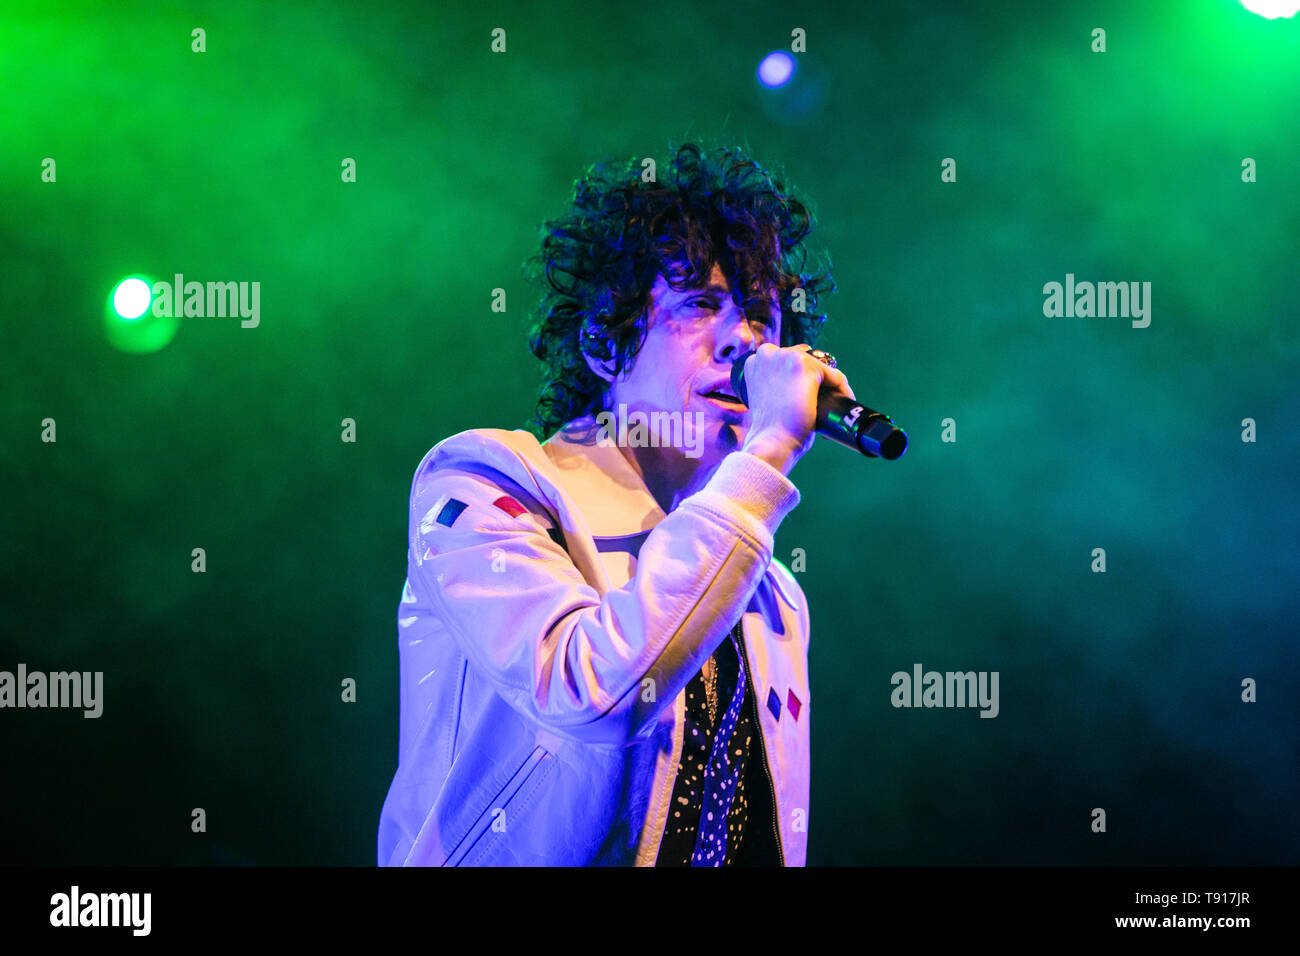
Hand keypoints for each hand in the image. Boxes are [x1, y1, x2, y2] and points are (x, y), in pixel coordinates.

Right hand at [738, 344, 854, 475]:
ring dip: (831, 384)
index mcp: (755, 362)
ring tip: (835, 404)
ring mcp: (785, 357)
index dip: (801, 379)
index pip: (787, 361)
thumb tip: (797, 385)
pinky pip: (835, 375)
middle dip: (816, 378)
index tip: (809, 395)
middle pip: (805, 359)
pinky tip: (842, 402)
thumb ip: (776, 385)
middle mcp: (767, 354)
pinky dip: (842, 389)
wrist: (771, 441)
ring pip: (822, 367)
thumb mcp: (766, 400)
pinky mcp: (805, 365)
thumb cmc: (769, 429)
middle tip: (824, 401)